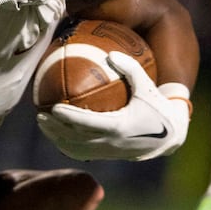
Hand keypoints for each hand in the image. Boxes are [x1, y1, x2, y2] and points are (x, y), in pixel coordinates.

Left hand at [35, 52, 189, 160]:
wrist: (170, 136)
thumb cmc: (157, 107)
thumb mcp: (147, 86)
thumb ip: (130, 68)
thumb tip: (110, 53)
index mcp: (119, 127)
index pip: (87, 124)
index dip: (69, 117)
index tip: (54, 107)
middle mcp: (111, 143)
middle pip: (75, 139)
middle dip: (55, 129)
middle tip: (39, 115)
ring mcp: (108, 152)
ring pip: (75, 149)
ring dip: (56, 138)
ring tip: (43, 124)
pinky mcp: (107, 156)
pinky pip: (82, 153)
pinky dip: (66, 145)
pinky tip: (56, 135)